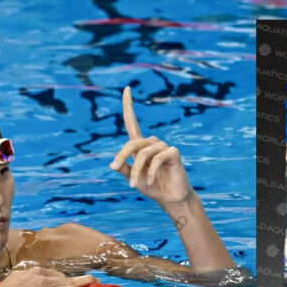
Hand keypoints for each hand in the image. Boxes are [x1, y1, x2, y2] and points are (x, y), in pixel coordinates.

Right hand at [0, 267, 94, 286]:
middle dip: (84, 281)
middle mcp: (43, 279)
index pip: (58, 274)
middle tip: (96, 281)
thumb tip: (38, 275)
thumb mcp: (19, 276)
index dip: (69, 280)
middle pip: (68, 280)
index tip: (75, 284)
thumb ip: (31, 275)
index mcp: (38, 271)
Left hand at [109, 87, 190, 205]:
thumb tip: (112, 164)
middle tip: (119, 174)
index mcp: (140, 146)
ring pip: (143, 153)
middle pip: (132, 143)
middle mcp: (151, 143)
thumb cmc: (151, 186)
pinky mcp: (173, 153)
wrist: (170, 198)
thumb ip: (124, 169)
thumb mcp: (133, 178)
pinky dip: (150, 170)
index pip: (132, 122)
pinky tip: (150, 180)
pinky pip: (157, 157)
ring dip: (137, 170)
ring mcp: (163, 146)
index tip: (126, 89)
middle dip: (122, 158)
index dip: (129, 105)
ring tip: (137, 184)